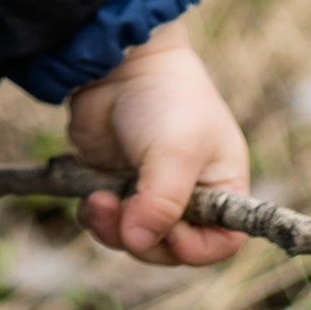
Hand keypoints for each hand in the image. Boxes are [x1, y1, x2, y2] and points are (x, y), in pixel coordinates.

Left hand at [64, 20, 249, 266]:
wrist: (121, 60)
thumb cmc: (166, 98)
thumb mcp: (175, 151)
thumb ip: (163, 202)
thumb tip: (138, 241)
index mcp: (221, 189)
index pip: (219, 242)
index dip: (195, 248)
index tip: (169, 234)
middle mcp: (188, 195)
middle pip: (169, 247)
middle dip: (143, 240)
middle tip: (118, 215)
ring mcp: (149, 190)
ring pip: (133, 237)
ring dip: (113, 230)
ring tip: (97, 201)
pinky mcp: (115, 182)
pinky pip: (107, 219)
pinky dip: (96, 217)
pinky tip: (89, 199)